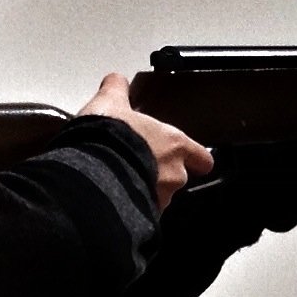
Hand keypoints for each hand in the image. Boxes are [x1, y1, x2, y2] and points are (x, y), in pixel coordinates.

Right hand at [85, 72, 213, 210]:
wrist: (93, 174)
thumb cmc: (109, 139)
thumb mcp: (110, 103)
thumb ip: (116, 89)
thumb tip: (116, 80)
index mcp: (175, 144)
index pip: (202, 157)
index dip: (196, 158)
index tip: (191, 158)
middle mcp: (174, 174)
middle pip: (178, 178)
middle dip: (162, 175)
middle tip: (139, 165)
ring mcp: (161, 199)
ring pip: (160, 198)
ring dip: (145, 192)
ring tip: (121, 183)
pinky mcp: (143, 216)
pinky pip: (142, 213)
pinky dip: (131, 208)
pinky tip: (113, 199)